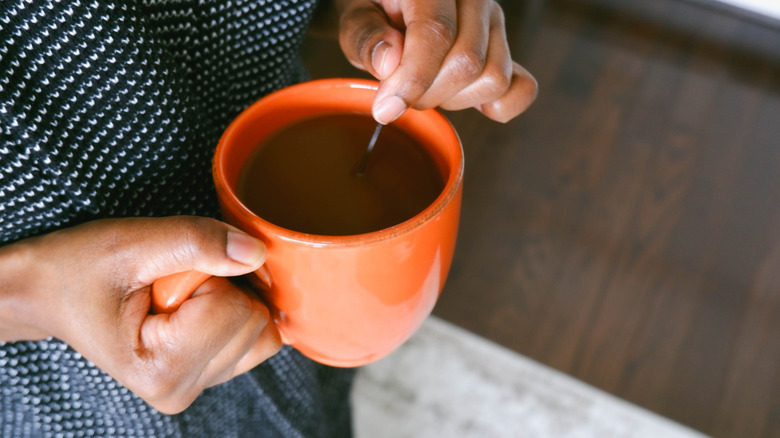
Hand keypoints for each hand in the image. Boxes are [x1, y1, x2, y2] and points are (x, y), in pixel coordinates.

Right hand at [0, 217, 280, 413]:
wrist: (46, 293)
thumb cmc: (76, 270)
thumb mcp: (130, 243)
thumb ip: (196, 243)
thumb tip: (256, 253)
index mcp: (159, 368)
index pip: (232, 308)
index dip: (206, 274)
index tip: (165, 275)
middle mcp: (180, 388)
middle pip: (254, 321)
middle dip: (221, 287)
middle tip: (169, 285)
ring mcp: (196, 385)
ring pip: (262, 331)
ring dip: (230, 298)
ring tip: (178, 296)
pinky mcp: (207, 375)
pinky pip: (256, 337)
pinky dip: (235, 310)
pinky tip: (195, 305)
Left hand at [334, 0, 537, 123]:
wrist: (390, 5)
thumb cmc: (374, 9)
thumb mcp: (355, 15)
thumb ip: (365, 36)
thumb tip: (390, 61)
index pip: (437, 34)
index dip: (412, 80)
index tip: (386, 109)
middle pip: (467, 63)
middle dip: (428, 93)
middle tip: (400, 92)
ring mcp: (495, 24)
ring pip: (494, 78)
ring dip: (455, 99)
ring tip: (427, 86)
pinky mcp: (505, 49)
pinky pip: (521, 89)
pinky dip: (497, 106)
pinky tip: (463, 99)